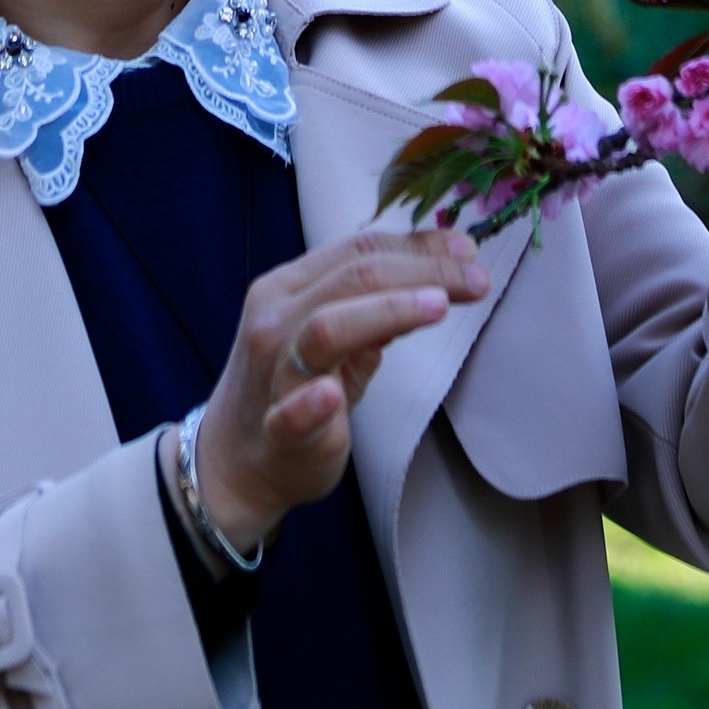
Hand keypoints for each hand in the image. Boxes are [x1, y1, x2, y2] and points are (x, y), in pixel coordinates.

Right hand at [188, 226, 488, 551]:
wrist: (234, 461)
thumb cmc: (292, 390)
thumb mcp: (335, 336)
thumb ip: (375, 304)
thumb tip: (442, 271)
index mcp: (290, 288)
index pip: (358, 250)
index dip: (417, 247)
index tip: (467, 253)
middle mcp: (277, 319)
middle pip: (353, 278)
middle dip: (423, 272)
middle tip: (475, 279)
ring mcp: (274, 374)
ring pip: (326, 329)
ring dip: (386, 312)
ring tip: (438, 306)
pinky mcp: (278, 431)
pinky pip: (290, 414)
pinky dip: (309, 405)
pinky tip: (330, 397)